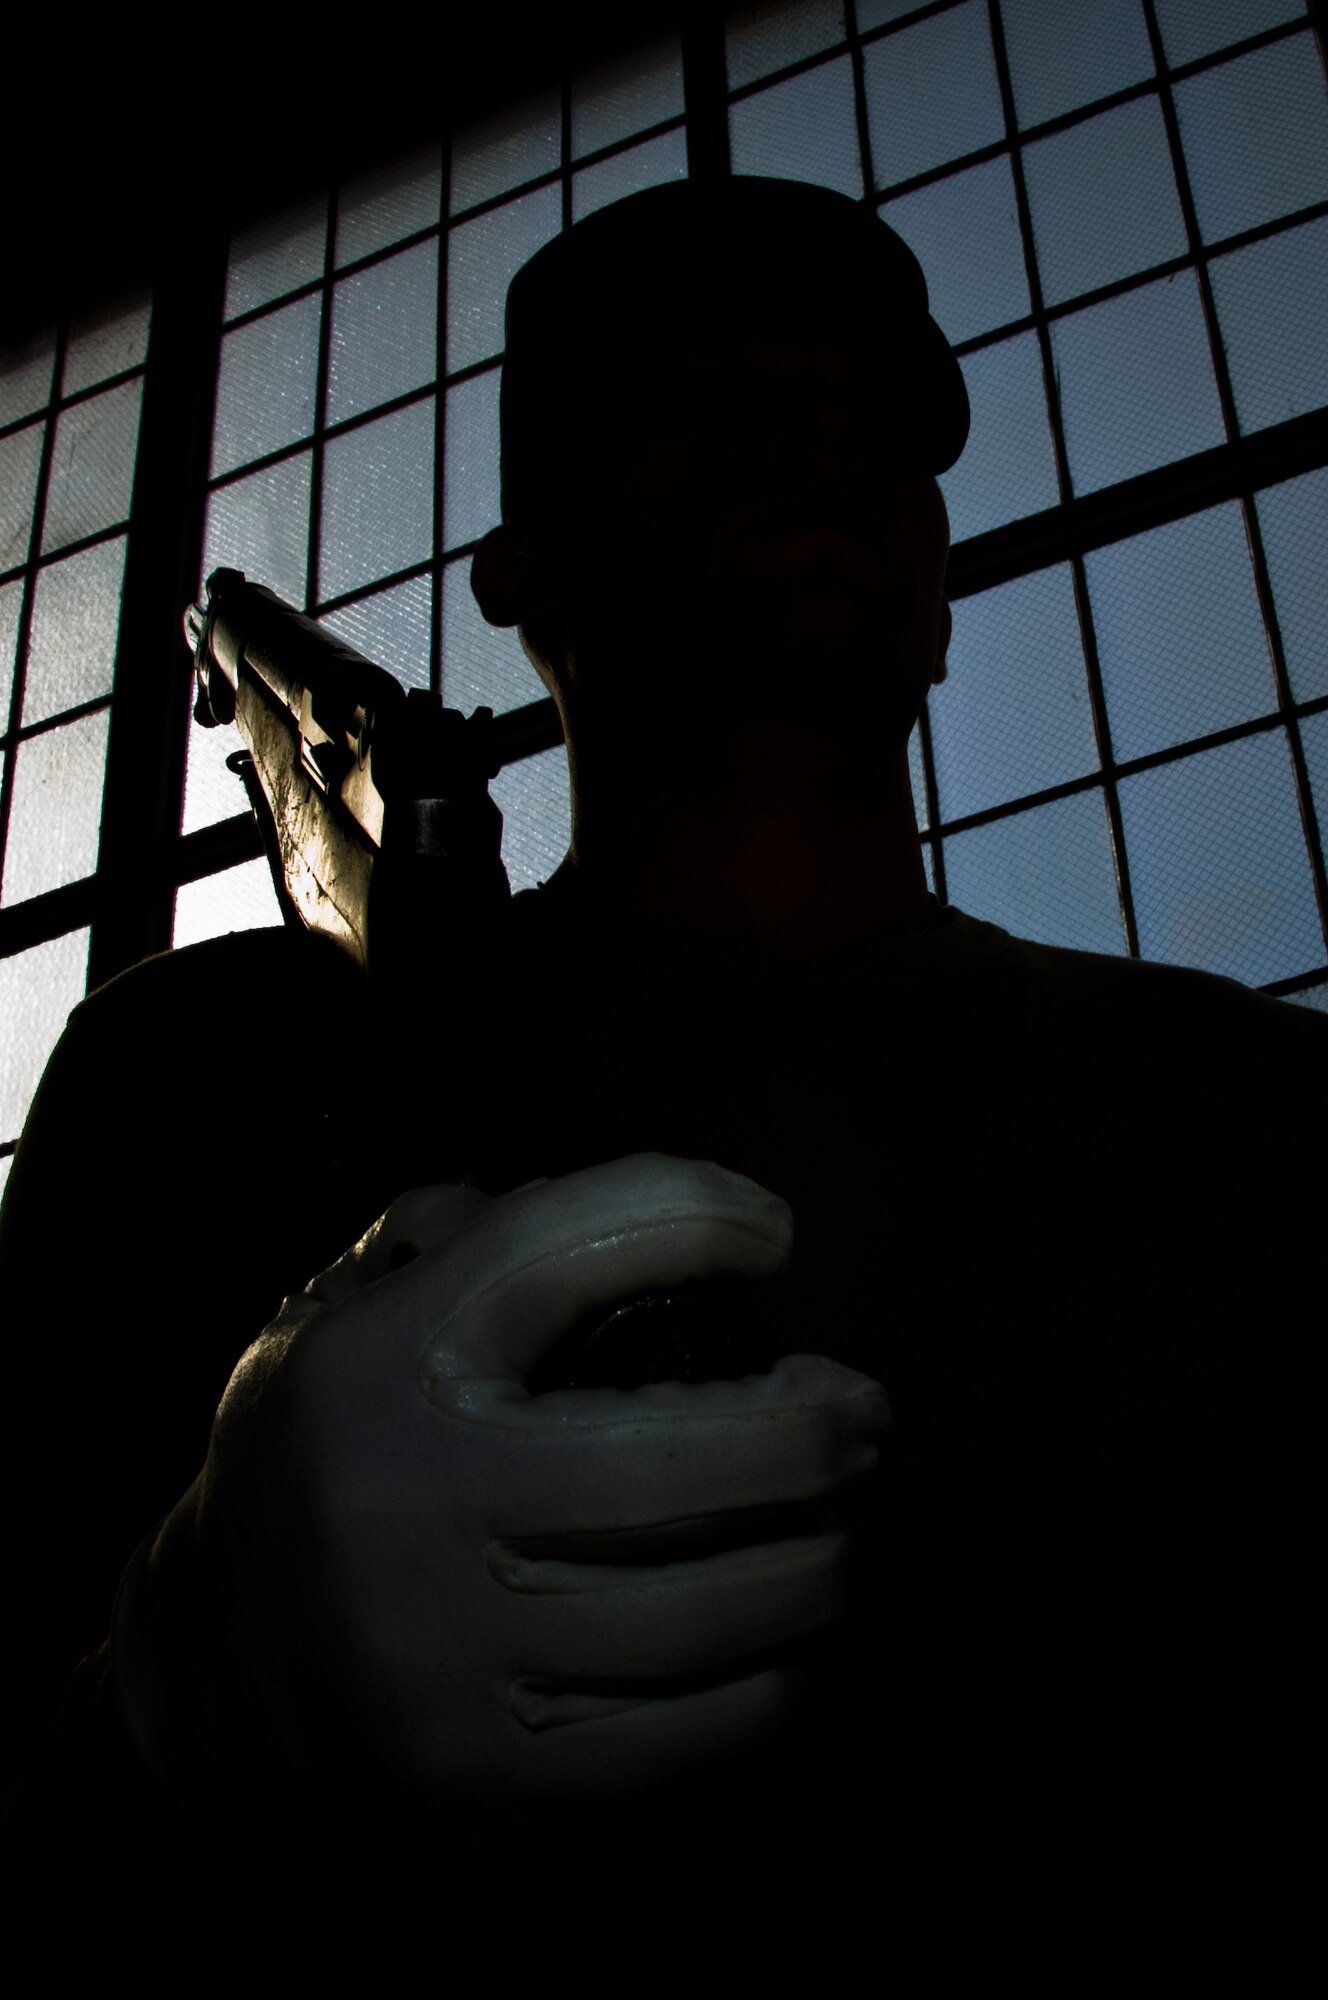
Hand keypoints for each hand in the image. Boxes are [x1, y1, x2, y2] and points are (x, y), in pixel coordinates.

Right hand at [114, 1154, 888, 1827]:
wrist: (207, 1666)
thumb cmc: (324, 1455)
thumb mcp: (342, 1310)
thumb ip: (462, 1233)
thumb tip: (654, 1217)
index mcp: (383, 1367)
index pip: (564, 1246)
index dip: (695, 1213)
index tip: (772, 1231)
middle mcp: (414, 1508)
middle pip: (682, 1457)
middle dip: (814, 1434)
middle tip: (863, 1416)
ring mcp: (451, 1662)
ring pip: (707, 1614)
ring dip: (816, 1561)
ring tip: (846, 1525)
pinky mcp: (487, 1785)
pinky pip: (686, 1739)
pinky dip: (770, 1681)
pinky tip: (791, 1640)